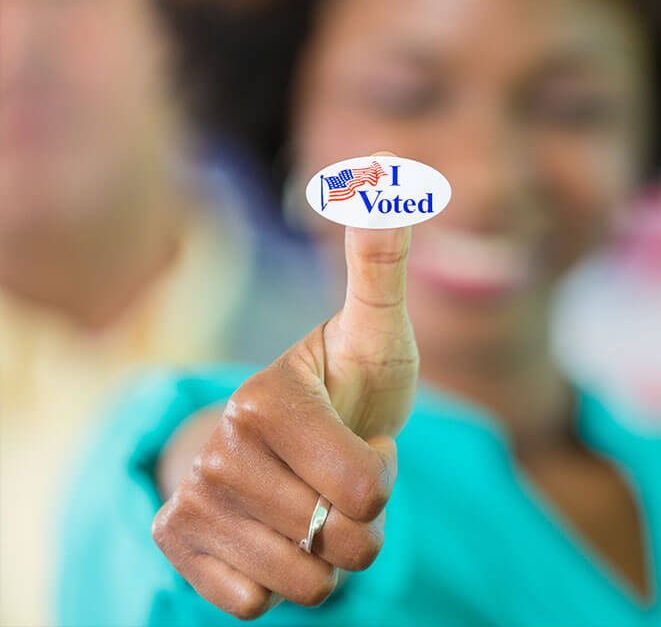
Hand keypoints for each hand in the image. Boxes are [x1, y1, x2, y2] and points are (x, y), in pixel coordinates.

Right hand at [151, 219, 417, 619]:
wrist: (290, 437)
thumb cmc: (349, 384)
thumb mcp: (375, 329)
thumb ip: (381, 265)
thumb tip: (386, 174)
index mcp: (267, 397)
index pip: (365, 493)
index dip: (381, 479)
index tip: (361, 442)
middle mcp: (218, 447)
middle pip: (338, 545)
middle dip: (357, 523)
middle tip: (336, 478)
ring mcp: (193, 498)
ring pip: (302, 584)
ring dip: (325, 557)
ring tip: (312, 506)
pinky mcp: (177, 543)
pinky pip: (252, 605)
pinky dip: (278, 583)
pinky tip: (271, 536)